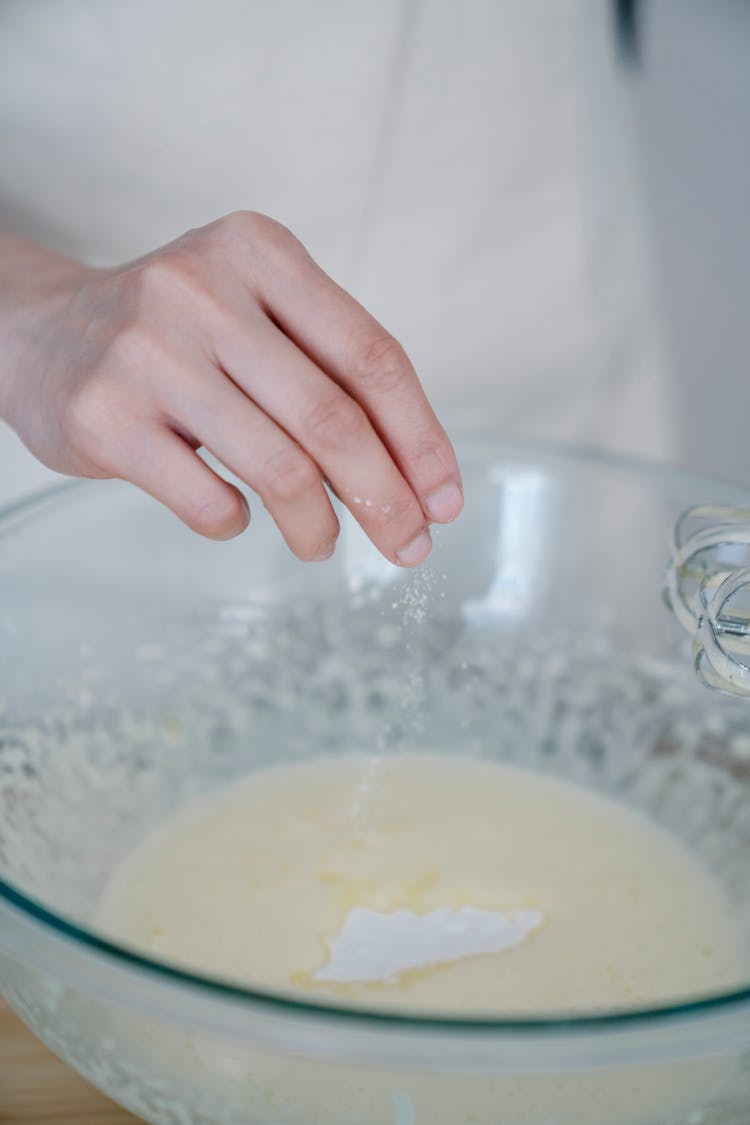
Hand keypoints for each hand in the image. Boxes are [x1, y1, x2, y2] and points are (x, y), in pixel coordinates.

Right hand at [0, 213, 461, 563]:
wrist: (40, 332)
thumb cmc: (177, 335)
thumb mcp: (253, 314)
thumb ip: (326, 373)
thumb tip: (413, 478)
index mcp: (260, 252)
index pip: (372, 356)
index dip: (421, 439)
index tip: (445, 499)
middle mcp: (202, 291)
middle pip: (333, 419)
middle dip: (386, 499)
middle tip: (408, 546)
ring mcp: (148, 353)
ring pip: (278, 467)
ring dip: (318, 525)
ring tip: (320, 544)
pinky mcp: (105, 417)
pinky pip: (207, 499)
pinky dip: (237, 522)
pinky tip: (235, 514)